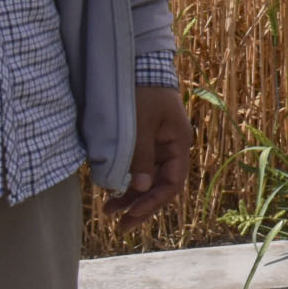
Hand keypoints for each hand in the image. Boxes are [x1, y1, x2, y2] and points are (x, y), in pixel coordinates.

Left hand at [111, 85, 194, 224]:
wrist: (137, 62)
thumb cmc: (143, 91)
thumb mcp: (140, 125)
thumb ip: (140, 157)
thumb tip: (138, 189)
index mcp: (178, 143)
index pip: (172, 184)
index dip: (153, 203)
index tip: (132, 215)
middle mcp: (170, 147)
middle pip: (158, 186)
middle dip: (139, 206)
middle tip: (119, 226)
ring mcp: (156, 144)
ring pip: (145, 179)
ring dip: (129, 197)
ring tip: (109, 212)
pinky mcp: (142, 140)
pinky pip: (136, 167)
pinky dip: (124, 180)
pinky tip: (109, 190)